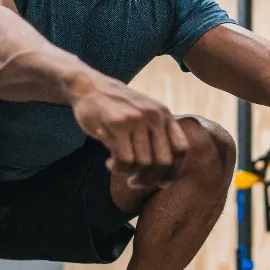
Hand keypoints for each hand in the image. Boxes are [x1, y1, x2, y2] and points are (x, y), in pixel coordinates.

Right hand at [69, 73, 189, 187]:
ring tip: (117, 167)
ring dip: (129, 173)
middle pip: (163, 161)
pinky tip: (109, 163)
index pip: (180, 149)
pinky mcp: (118, 123)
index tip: (161, 182)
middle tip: (134, 182)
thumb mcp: (144, 116)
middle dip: (149, 179)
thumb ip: (156, 137)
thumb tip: (164, 178)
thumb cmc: (117, 109)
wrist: (89, 87)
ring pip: (143, 163)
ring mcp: (137, 118)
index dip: (173, 171)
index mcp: (165, 114)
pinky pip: (125, 160)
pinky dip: (118, 168)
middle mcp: (155, 115)